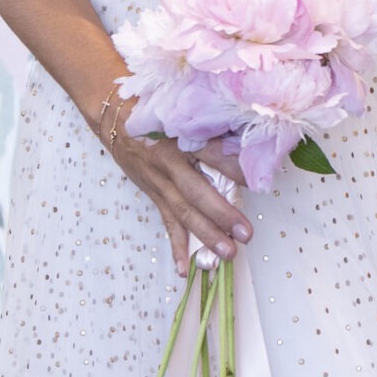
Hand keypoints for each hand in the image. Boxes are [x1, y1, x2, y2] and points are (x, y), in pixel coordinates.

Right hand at [108, 123, 249, 271]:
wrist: (115, 118)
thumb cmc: (156, 109)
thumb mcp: (183, 111)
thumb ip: (211, 124)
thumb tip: (246, 138)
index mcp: (180, 136)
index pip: (212, 154)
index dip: (235, 169)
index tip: (260, 181)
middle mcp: (169, 162)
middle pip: (197, 191)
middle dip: (222, 214)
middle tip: (245, 233)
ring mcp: (159, 181)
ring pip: (183, 212)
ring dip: (206, 234)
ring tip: (227, 253)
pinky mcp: (154, 194)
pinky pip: (167, 223)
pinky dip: (177, 246)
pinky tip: (185, 268)